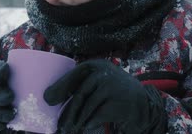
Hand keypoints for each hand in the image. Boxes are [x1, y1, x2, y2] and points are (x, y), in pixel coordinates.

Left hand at [44, 59, 165, 132]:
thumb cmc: (114, 93)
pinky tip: (86, 127)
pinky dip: (90, 123)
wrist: (143, 103)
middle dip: (67, 110)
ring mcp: (112, 87)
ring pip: (87, 106)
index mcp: (97, 65)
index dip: (60, 86)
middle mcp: (105, 73)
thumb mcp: (99, 82)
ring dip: (76, 120)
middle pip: (80, 93)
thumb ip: (81, 85)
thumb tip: (50, 97)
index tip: (48, 99)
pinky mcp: (118, 102)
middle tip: (58, 123)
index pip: (75, 74)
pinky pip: (97, 115)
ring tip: (69, 128)